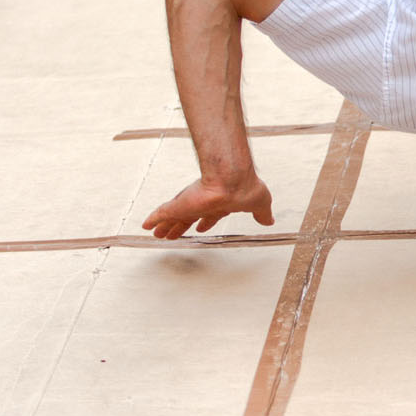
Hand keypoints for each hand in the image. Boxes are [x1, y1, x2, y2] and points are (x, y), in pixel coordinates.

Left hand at [142, 172, 274, 239]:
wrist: (233, 180)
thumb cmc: (246, 188)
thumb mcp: (260, 204)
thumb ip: (262, 213)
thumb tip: (269, 220)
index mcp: (222, 203)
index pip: (210, 215)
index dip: (204, 223)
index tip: (200, 228)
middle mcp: (204, 203)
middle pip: (189, 218)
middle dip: (181, 227)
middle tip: (172, 235)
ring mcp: (190, 203)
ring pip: (174, 217)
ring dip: (166, 227)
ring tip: (157, 235)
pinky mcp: (179, 205)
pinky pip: (162, 213)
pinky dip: (154, 219)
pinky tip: (146, 225)